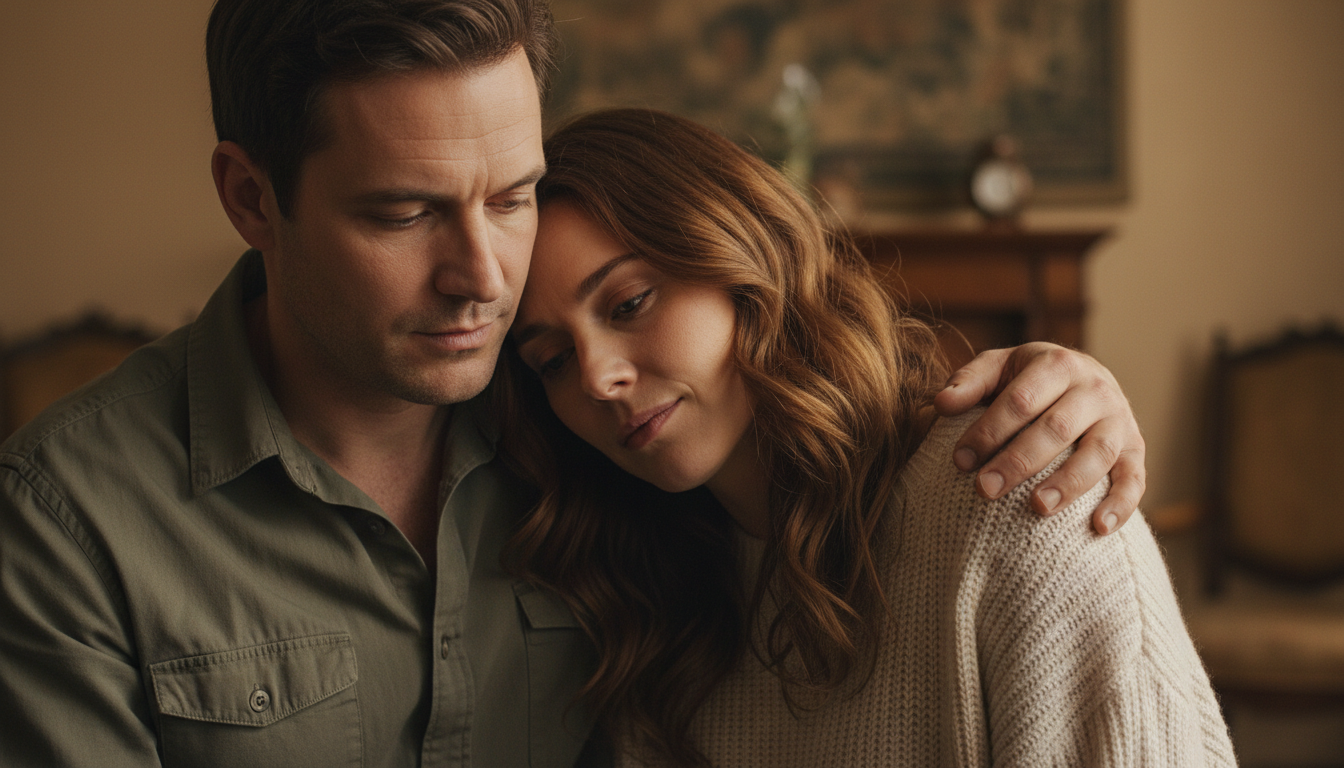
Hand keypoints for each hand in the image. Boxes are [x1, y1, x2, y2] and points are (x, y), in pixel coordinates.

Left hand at [932, 342, 1145, 534]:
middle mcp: (1094, 389)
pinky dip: (1121, 504)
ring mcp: (1119, 420)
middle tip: (985, 490)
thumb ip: (970, 382)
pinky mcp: (1136, 449)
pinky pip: (1135, 478)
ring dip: (1068, 483)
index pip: (1020, 399)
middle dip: (1018, 461)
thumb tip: (941, 404)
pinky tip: (1098, 528)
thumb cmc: (1029, 379)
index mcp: (1057, 364)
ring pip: (1097, 454)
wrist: (1085, 377)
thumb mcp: (999, 367)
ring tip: (1038, 508)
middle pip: (1056, 428)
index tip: (960, 461)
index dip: (989, 430)